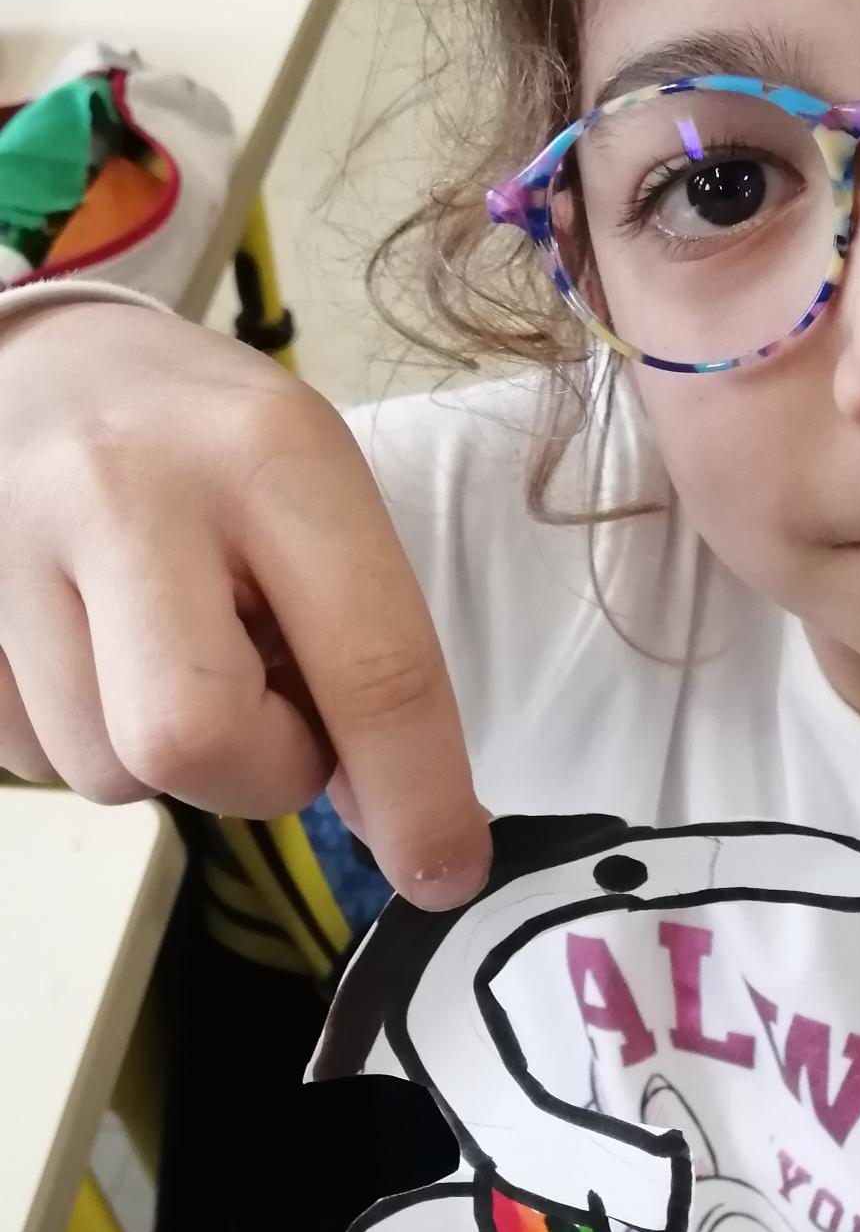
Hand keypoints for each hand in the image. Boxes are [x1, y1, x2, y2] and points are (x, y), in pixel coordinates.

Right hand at [0, 297, 489, 904]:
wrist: (32, 360)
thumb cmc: (204, 443)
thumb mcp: (309, 489)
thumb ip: (356, 642)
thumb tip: (392, 818)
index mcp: (267, 451)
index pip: (368, 664)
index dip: (416, 795)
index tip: (444, 872)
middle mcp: (127, 488)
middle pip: (193, 739)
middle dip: (257, 775)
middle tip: (271, 721)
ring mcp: (8, 545)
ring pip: (106, 770)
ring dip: (162, 755)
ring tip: (165, 652)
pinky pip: (28, 758)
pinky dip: (81, 734)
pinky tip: (90, 648)